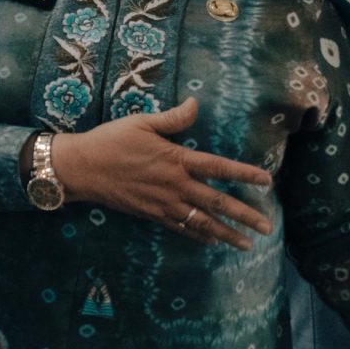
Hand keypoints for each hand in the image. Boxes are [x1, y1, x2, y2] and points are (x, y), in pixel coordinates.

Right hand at [43, 99, 274, 249]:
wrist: (81, 168)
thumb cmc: (110, 140)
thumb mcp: (141, 122)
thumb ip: (173, 118)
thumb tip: (196, 103)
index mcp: (175, 159)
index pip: (218, 168)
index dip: (244, 174)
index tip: (267, 181)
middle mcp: (174, 185)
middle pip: (217, 202)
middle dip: (244, 215)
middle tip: (268, 227)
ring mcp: (164, 203)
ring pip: (202, 222)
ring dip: (226, 234)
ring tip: (247, 244)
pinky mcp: (152, 214)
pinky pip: (181, 228)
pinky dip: (199, 236)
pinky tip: (212, 242)